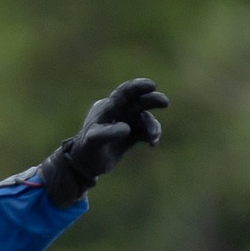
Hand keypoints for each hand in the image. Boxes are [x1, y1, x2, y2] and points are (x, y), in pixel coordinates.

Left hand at [40, 78, 168, 205]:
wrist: (84, 165)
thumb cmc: (86, 150)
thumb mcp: (94, 141)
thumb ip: (108, 133)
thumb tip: (127, 128)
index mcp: (107, 108)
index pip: (124, 93)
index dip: (138, 87)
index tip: (152, 85)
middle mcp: (118, 113)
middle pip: (138, 102)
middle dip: (152, 100)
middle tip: (165, 102)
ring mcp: (125, 123)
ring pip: (145, 119)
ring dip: (153, 126)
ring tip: (153, 137)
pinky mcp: (130, 136)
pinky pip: (145, 132)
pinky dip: (151, 136)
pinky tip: (152, 144)